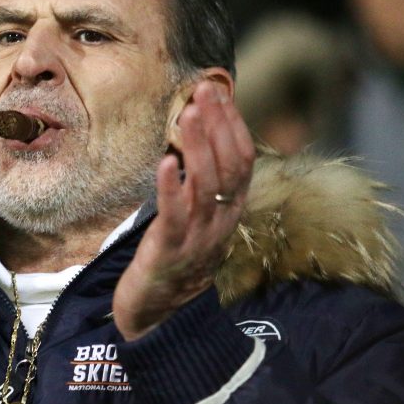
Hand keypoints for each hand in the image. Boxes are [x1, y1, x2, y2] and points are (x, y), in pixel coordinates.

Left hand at [114, 81, 253, 340]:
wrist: (161, 313)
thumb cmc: (176, 254)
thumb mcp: (197, 214)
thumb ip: (203, 181)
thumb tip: (198, 135)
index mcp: (231, 208)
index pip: (242, 158)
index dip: (232, 123)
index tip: (217, 91)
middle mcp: (222, 220)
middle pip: (229, 166)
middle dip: (217, 125)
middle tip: (204, 90)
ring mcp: (199, 236)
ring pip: (205, 186)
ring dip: (196, 146)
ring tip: (187, 113)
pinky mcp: (171, 250)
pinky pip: (174, 215)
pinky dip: (171, 187)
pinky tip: (165, 162)